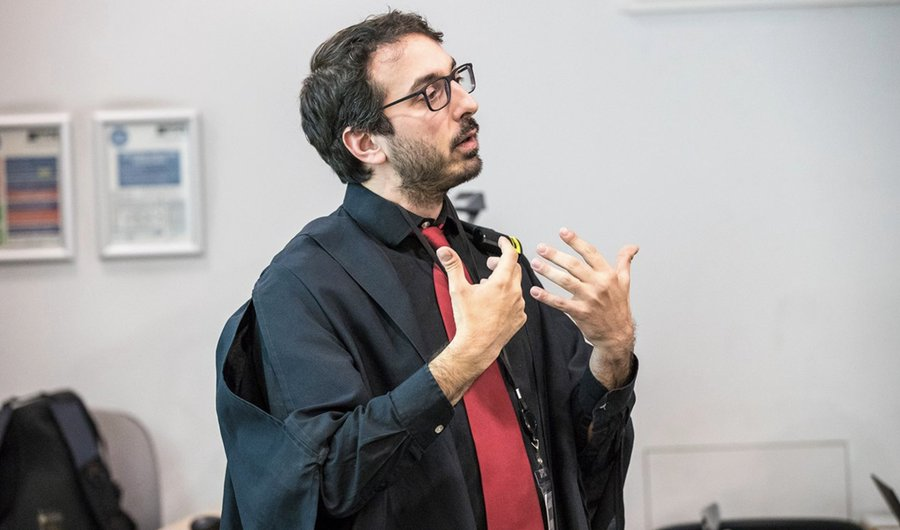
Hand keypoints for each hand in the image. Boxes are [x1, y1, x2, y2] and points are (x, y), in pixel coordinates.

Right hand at [429, 237, 525, 402]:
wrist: (476, 347)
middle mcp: (514, 293)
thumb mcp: (458, 289)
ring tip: (489, 286)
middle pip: (514, 269)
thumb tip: (445, 251)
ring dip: (505, 281)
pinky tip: (496, 303)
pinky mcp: (519, 319)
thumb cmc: (469, 320)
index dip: (506, 245)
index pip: (511, 255)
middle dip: (502, 263)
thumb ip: (453, 266)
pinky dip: (509, 298)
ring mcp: (519, 307)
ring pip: (516, 286)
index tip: (502, 242)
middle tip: (490, 264)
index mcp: (501, 283)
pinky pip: (517, 302)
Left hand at [528, 228, 636, 371]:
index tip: (563, 231)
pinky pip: (560, 303)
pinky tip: (535, 291)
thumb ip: (625, 262)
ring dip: (548, 271)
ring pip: (565, 281)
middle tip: (541, 247)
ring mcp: (589, 299)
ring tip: (535, 263)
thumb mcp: (624, 282)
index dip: (576, 241)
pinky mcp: (580, 312)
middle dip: (555, 255)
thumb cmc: (619, 307)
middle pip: (574, 265)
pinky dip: (546, 297)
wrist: (617, 334)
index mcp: (607, 275)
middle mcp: (598, 285)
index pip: (590, 253)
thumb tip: (632, 247)